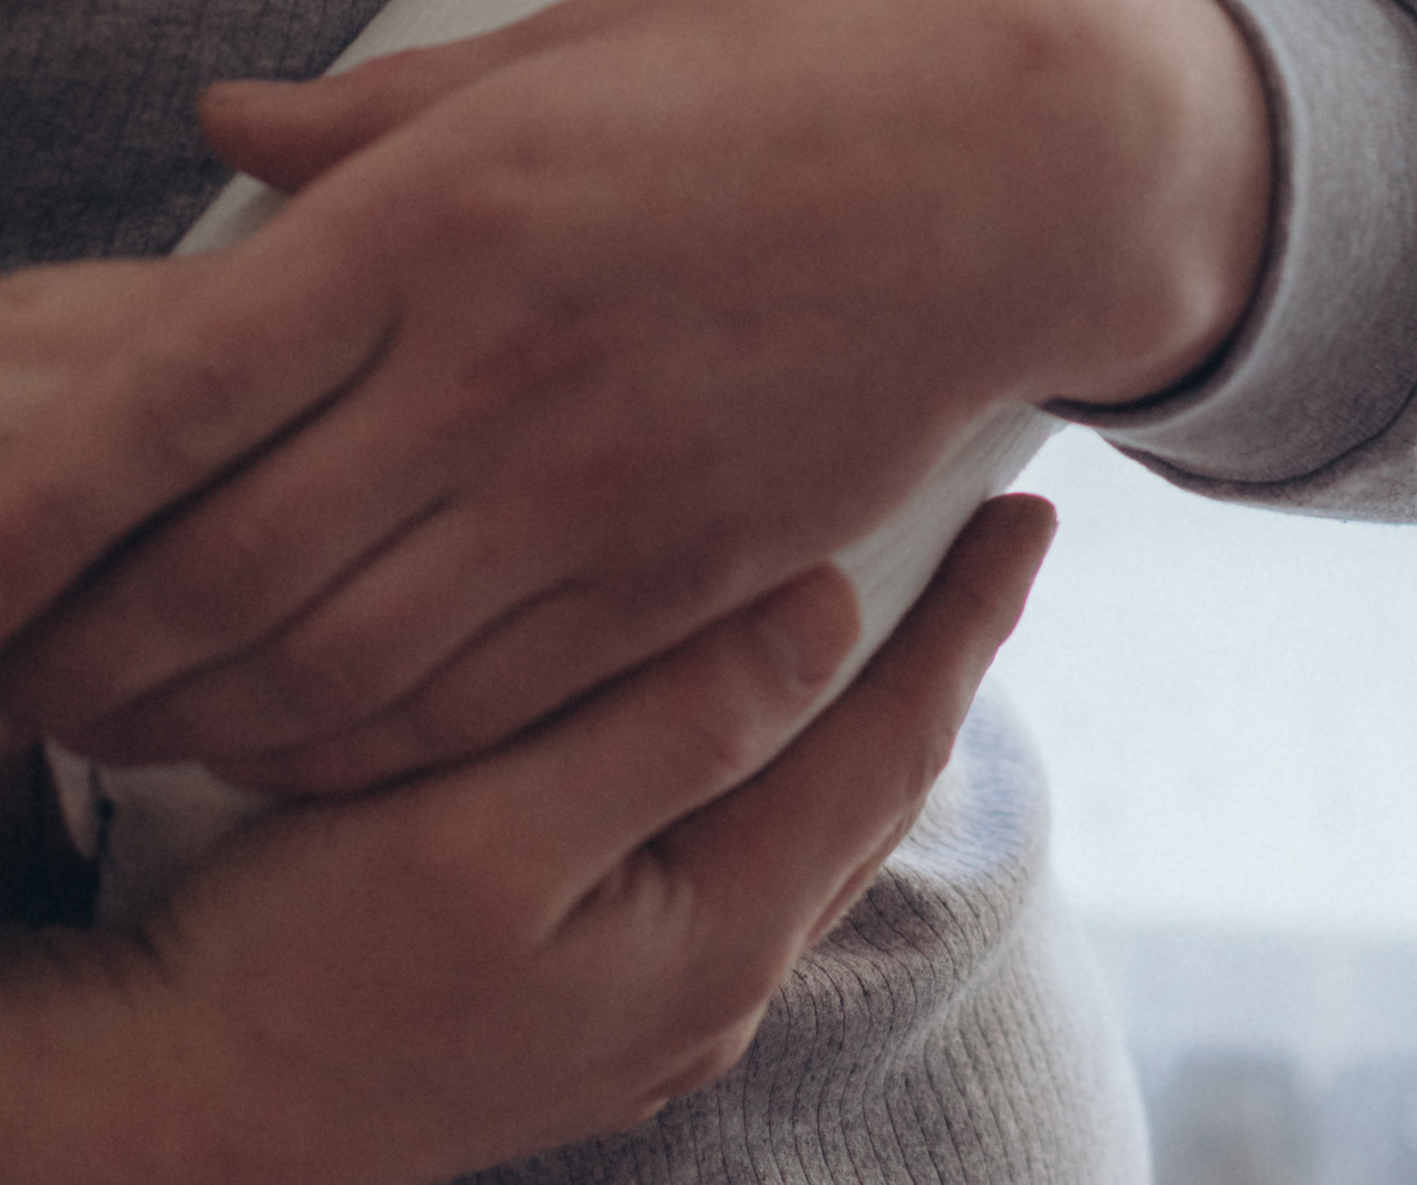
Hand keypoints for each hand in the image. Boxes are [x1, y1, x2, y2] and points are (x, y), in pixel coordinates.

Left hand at [0, 0, 1266, 792]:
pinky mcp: (674, 576)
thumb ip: (370, 119)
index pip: (172, 393)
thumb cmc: (779, 78)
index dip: (31, 502)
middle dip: (85, 645)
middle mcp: (496, 369)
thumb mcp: (565, 48)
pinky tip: (289, 734)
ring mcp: (592, 490)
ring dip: (194, 717)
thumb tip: (215, 129)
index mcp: (446, 215)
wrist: (1012, 171)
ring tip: (119, 716)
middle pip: (223, 570)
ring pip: (330, 670)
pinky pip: (470, 706)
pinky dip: (347, 748)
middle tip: (18, 667)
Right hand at [0, 502, 1050, 1184]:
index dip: (968, 620)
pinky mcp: (581, 999)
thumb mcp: (487, 833)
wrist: (174, 1119)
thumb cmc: (305, 971)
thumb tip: (829, 609)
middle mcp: (710, 982)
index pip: (893, 743)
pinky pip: (724, 848)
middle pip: (865, 785)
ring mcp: (646, 1002)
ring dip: (848, 704)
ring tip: (884, 594)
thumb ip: (670, 724)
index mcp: (717, 931)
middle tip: (984, 530)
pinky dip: (761, 754)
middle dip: (934, 654)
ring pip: (800, 820)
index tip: (1030, 511)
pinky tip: (736, 706)